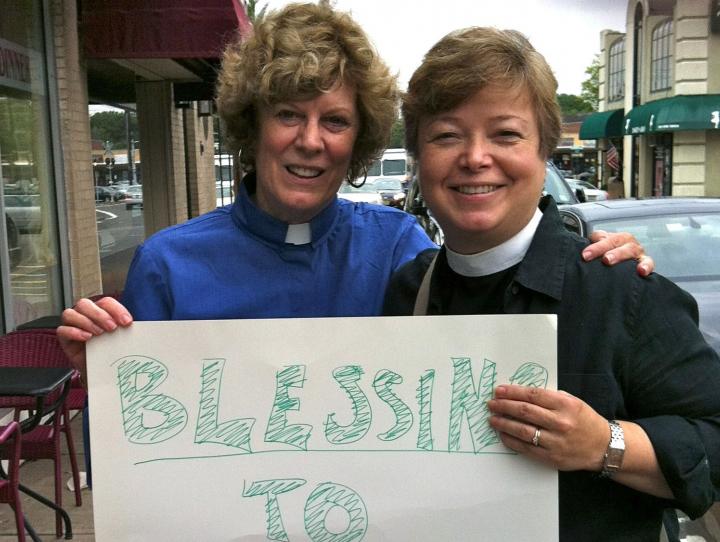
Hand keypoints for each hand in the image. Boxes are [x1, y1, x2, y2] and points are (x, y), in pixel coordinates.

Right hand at [57, 297, 132, 380]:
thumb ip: (126, 329)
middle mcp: (84, 315)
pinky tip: (86, 338)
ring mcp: (72, 325)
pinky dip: (73, 332)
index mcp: (100, 311)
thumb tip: (138, 326)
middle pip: (85, 304)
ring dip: (86, 321)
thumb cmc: (112, 350)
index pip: (106, 302)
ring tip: (98, 333)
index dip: (116, 309)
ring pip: (70, 313)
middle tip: (112, 327)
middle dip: (100, 314)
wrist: (102, 370)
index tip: (127, 322)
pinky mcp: (64, 339)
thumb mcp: (121, 338)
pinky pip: (62, 330)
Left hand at [487, 384, 608, 471]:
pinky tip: (503, 434)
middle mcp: (560, 423)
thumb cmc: (584, 420)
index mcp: (565, 405)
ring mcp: (556, 442)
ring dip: (504, 424)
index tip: (498, 390)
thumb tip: (520, 393)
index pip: (532, 395)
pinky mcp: (552, 458)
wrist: (603, 446)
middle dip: (504, 406)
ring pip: (523, 431)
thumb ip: (549, 397)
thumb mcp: (572, 401)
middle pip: (524, 412)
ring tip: (493, 419)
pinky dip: (511, 440)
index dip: (512, 392)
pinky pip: (526, 448)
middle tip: (491, 404)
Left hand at [582, 230, 654, 276]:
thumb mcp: (601, 243)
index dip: (596, 247)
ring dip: (622, 255)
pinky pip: (649, 263)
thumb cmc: (610, 252)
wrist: (623, 260)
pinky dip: (646, 266)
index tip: (585, 255)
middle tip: (605, 259)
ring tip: (615, 262)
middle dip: (609, 250)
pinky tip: (642, 271)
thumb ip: (596, 240)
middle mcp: (627, 242)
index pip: (605, 239)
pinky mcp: (646, 262)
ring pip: (631, 250)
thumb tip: (591, 243)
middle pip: (618, 243)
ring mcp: (637, 252)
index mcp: (616, 237)